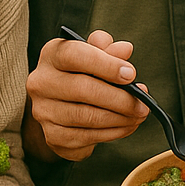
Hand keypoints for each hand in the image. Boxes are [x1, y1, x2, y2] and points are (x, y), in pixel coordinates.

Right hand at [25, 30, 146, 161]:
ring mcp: (44, 111)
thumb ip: (109, 50)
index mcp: (52, 55)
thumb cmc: (84, 74)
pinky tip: (127, 125)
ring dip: (120, 118)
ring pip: (87, 116)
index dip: (106, 65)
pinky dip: (113, 132)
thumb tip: (124, 49)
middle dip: (120, 98)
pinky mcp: (52, 136)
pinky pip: (87, 136)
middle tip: (143, 103)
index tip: (131, 74)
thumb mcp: (96, 55)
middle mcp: (41, 82)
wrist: (63, 106)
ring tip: (139, 114)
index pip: (75, 55)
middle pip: (83, 89)